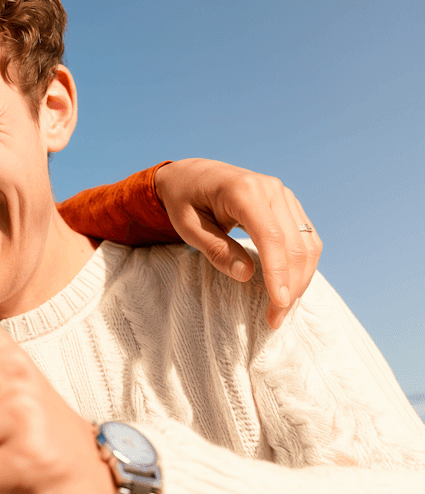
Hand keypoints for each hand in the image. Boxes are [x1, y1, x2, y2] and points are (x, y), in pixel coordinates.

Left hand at [154, 158, 322, 327]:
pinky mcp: (289, 205)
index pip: (271, 237)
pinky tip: (288, 287)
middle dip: (290, 285)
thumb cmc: (184, 201)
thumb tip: (246, 275)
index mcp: (243, 190)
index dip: (278, 272)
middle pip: (295, 244)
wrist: (192, 174)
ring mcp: (284, 196)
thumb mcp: (188, 227)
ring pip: (308, 243)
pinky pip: (306, 238)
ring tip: (281, 309)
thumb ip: (216, 249)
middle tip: (275, 318)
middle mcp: (271, 189)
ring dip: (300, 279)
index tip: (278, 303)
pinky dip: (301, 266)